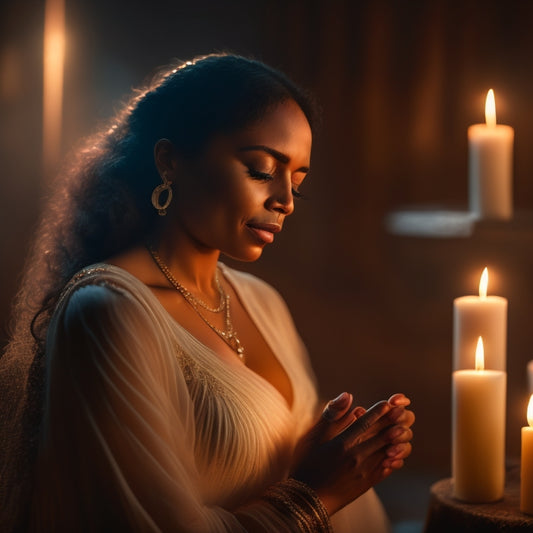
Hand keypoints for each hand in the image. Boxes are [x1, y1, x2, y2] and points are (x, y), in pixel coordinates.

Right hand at [291, 392, 413, 515]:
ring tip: (403, 430)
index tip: (388, 403)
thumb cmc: (306, 465)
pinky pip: (386, 469)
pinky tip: (398, 453)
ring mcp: (363, 472)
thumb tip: (347, 395)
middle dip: (392, 423)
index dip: (378, 412)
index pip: (365, 423)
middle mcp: (356, 457)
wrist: (306, 501)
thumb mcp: (313, 437)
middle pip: (379, 436)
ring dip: (396, 440)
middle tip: (403, 412)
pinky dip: (393, 459)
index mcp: (342, 444)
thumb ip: (331, 416)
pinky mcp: (366, 484)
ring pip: (386, 452)